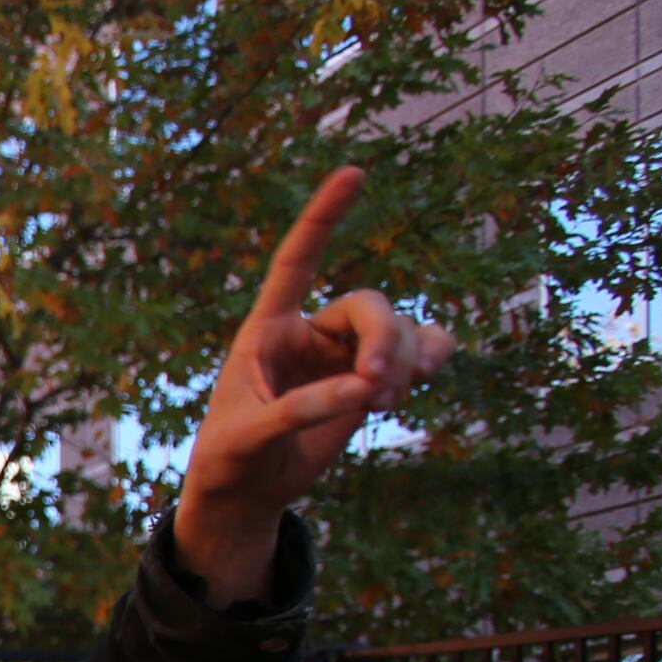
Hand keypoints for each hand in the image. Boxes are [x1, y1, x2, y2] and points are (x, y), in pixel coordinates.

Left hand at [176, 166, 456, 604]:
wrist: (247, 489)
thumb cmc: (231, 457)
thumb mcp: (249, 436)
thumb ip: (300, 410)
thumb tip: (363, 389)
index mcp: (268, 328)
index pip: (297, 260)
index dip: (324, 217)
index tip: (354, 172)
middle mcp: (312, 332)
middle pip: (369, 305)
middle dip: (383, 341)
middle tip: (374, 388)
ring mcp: (346, 353)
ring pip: (401, 329)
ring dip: (406, 360)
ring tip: (383, 402)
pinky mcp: (372, 379)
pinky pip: (423, 348)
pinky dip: (431, 358)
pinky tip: (415, 384)